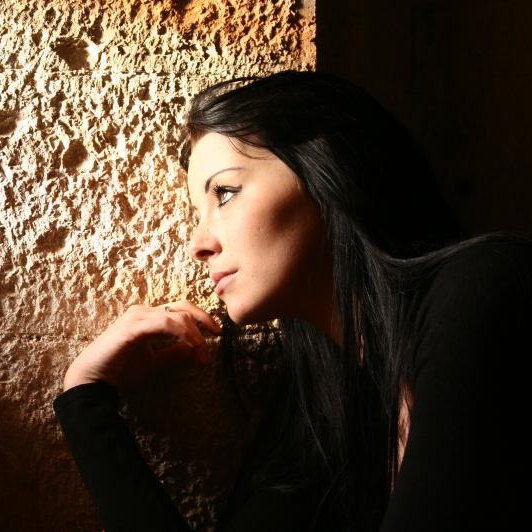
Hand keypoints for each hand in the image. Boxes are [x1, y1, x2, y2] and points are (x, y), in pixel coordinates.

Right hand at [63, 301, 221, 390]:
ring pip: (177, 316)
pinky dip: (183, 335)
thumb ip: (174, 353)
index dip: (201, 318)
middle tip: (217, 334)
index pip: (180, 310)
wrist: (92, 382)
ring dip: (196, 335)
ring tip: (204, 353)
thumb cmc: (120, 370)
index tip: (216, 333)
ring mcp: (137, 317)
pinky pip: (165, 324)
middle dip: (203, 320)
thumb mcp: (154, 361)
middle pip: (182, 306)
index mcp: (148, 317)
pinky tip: (193, 347)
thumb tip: (196, 350)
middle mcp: (143, 312)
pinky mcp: (132, 328)